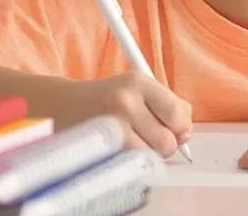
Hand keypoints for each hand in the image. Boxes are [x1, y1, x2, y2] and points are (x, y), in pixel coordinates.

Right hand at [68, 72, 192, 157]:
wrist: (60, 107)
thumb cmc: (106, 101)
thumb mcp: (136, 91)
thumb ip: (167, 106)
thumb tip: (187, 134)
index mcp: (137, 81)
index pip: (179, 113)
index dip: (180, 126)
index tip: (171, 128)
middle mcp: (124, 101)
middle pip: (169, 140)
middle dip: (163, 143)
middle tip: (146, 136)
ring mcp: (111, 127)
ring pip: (152, 156)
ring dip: (147, 154)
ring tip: (130, 141)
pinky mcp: (100, 149)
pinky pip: (133, 166)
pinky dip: (131, 162)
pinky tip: (119, 149)